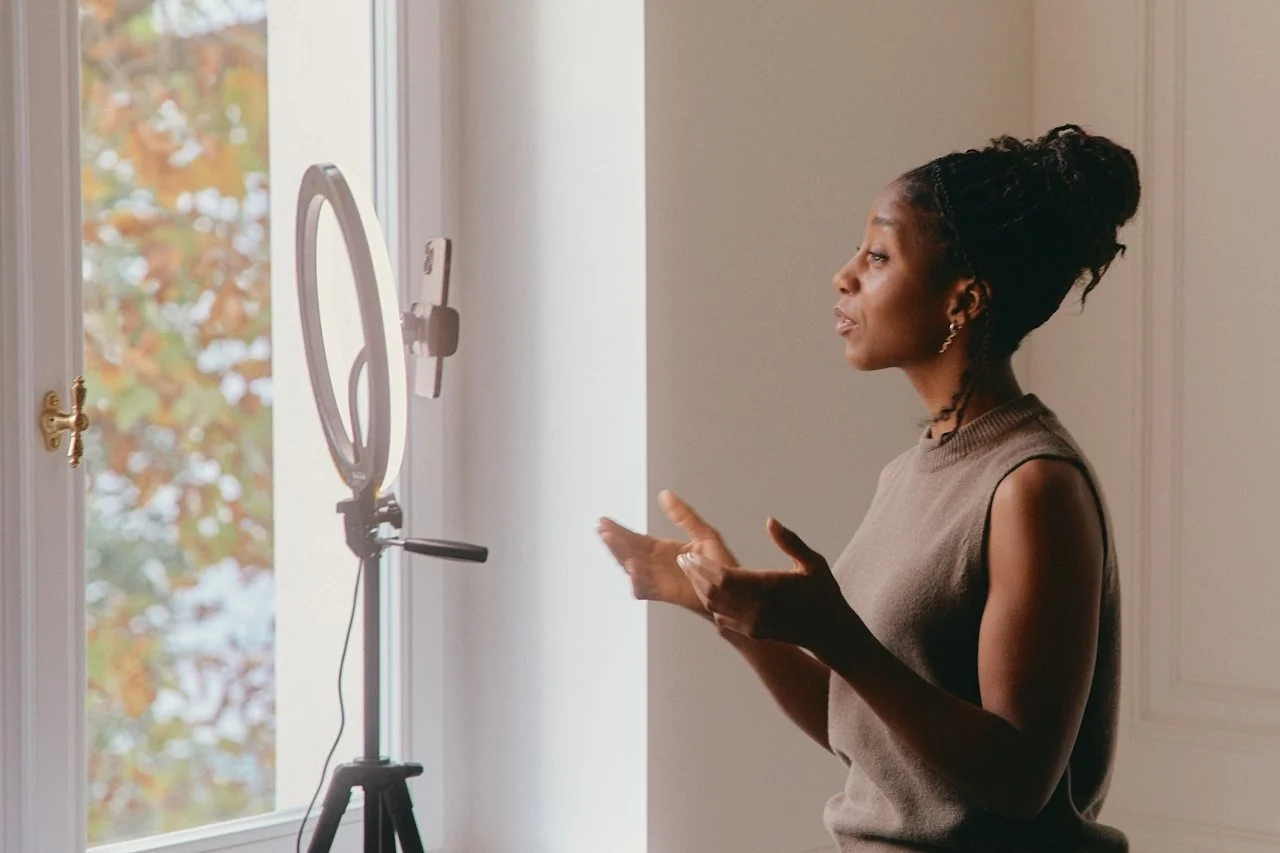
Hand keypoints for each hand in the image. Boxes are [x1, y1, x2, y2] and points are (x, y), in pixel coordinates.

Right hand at [597, 489, 739, 617]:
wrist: (734, 589)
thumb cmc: (720, 564)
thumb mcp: (703, 533)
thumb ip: (683, 516)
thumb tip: (665, 493)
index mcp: (663, 550)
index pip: (635, 539)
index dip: (619, 530)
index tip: (604, 521)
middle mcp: (656, 565)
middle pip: (628, 552)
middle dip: (614, 540)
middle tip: (601, 527)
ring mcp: (659, 579)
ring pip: (631, 568)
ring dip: (619, 555)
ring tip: (610, 540)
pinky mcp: (666, 593)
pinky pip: (645, 588)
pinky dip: (636, 580)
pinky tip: (632, 567)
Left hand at [677, 516, 857, 653]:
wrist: (830, 633)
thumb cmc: (824, 594)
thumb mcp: (813, 563)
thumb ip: (790, 541)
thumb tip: (770, 521)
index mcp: (768, 588)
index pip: (723, 577)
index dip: (702, 566)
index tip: (688, 553)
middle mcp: (756, 608)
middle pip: (713, 592)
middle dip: (694, 574)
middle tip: (682, 559)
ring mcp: (752, 623)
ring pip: (715, 606)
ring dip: (700, 588)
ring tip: (690, 571)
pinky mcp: (752, 632)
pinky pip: (723, 618)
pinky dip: (712, 603)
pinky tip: (708, 590)